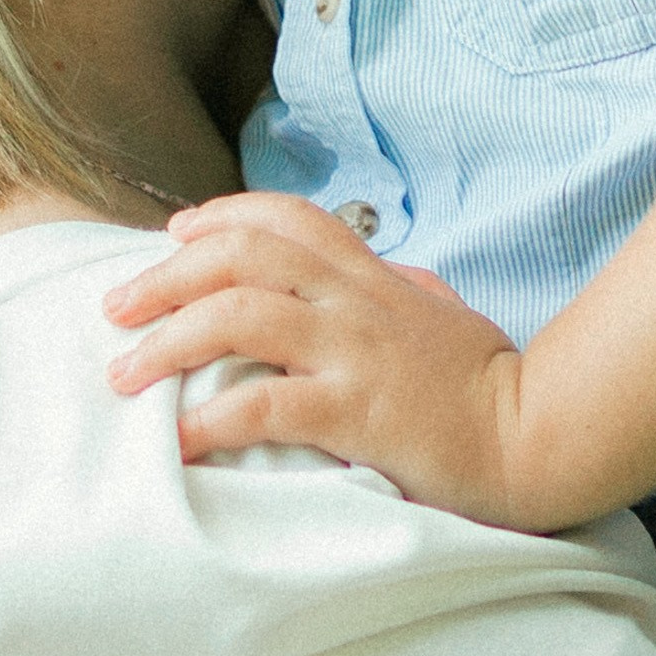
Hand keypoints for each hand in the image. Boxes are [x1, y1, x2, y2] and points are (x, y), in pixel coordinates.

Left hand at [101, 193, 536, 524]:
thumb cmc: (490, 381)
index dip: (219, 216)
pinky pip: (266, 405)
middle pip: (241, 255)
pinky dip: (209, 420)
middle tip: (115, 306)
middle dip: (166, 275)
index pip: (285, 216)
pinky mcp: (356, 413)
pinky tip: (176, 439)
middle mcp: (354, 302)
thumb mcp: (442, 314)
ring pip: (239, 316)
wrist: (540, 433)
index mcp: (371, 277)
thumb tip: (398, 278)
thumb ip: (406, 291)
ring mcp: (353, 353)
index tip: (172, 234)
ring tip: (123, 374)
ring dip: (168, 340)